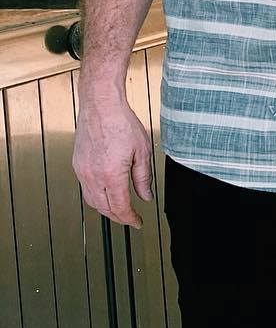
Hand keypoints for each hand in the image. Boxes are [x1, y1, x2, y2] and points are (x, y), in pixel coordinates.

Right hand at [74, 92, 153, 226]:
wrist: (100, 106)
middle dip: (118, 217)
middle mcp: (93, 175)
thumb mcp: (142, 152)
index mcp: (111, 175)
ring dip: (105, 209)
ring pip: (91, 201)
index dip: (130, 219)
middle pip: (104, 208)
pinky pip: (85, 188)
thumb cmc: (121, 123)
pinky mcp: (77, 164)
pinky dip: (96, 196)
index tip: (138, 222)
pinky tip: (106, 193)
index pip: (120, 207)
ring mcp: (82, 170)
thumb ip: (143, 178)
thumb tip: (145, 196)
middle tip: (130, 219)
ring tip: (119, 209)